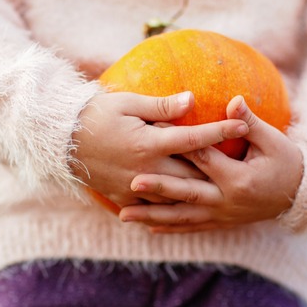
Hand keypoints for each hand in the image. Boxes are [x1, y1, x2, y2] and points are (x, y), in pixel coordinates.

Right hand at [71, 91, 249, 208]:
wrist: (60, 141)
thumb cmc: (95, 114)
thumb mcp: (128, 103)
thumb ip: (162, 106)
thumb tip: (192, 100)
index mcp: (148, 143)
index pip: (193, 138)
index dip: (220, 131)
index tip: (242, 124)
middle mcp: (146, 169)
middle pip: (192, 174)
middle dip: (220, 171)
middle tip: (245, 166)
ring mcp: (135, 186)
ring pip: (178, 196)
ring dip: (202, 193)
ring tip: (227, 189)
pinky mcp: (125, 197)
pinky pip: (157, 207)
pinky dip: (176, 207)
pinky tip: (193, 206)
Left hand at [118, 95, 302, 232]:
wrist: (299, 195)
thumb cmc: (286, 162)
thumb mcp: (272, 140)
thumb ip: (250, 122)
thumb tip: (233, 101)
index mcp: (238, 178)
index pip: (201, 158)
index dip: (177, 143)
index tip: (154, 130)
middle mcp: (226, 200)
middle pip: (185, 193)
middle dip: (157, 189)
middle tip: (131, 182)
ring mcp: (222, 215)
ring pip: (182, 217)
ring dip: (154, 217)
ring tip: (125, 215)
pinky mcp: (221, 223)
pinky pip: (191, 227)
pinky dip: (170, 228)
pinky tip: (148, 228)